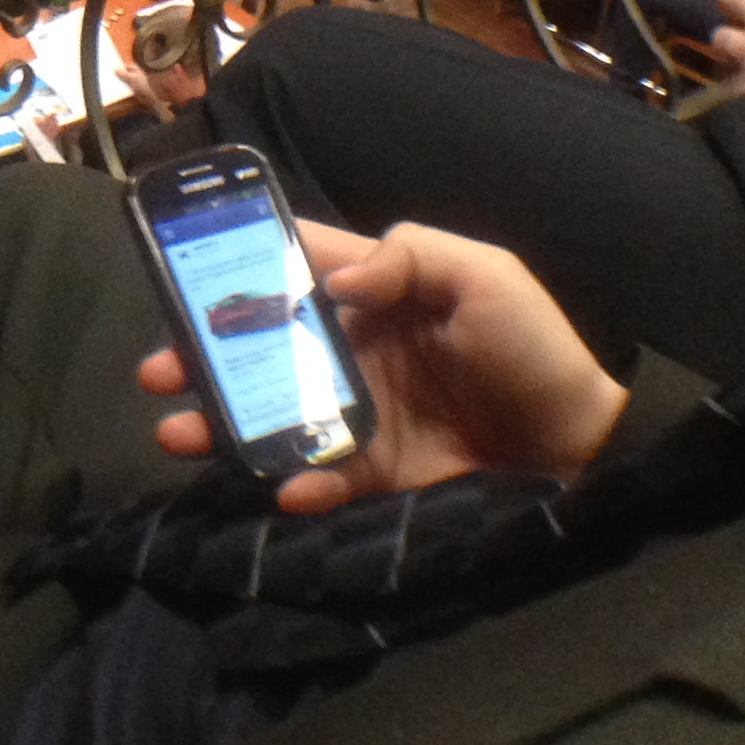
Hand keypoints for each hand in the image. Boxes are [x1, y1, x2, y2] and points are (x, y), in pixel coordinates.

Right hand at [141, 220, 622, 514]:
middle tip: (158, 369)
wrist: (586, 452)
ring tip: (181, 430)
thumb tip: (333, 278)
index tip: (183, 270)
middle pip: (263, 346)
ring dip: (223, 422)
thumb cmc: (537, 350)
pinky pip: (322, 478)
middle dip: (204, 354)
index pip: (297, 263)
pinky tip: (286, 487)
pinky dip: (297, 484)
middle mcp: (356, 350)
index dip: (239, 261)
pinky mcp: (379, 475)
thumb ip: (409, 257)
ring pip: (274, 414)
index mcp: (377, 291)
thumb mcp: (485, 276)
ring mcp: (363, 416)